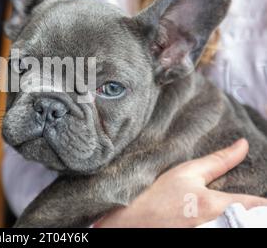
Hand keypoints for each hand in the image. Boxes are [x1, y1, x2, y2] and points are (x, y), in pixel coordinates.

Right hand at [95, 139, 266, 227]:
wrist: (131, 223)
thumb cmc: (156, 196)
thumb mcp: (186, 172)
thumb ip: (218, 160)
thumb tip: (243, 145)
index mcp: (215, 206)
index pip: (258, 205)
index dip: (264, 202)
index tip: (262, 199)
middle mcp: (217, 225)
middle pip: (250, 220)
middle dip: (250, 212)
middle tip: (240, 204)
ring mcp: (209, 233)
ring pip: (237, 224)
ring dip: (236, 219)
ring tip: (217, 212)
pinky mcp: (199, 238)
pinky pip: (222, 229)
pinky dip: (222, 224)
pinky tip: (209, 221)